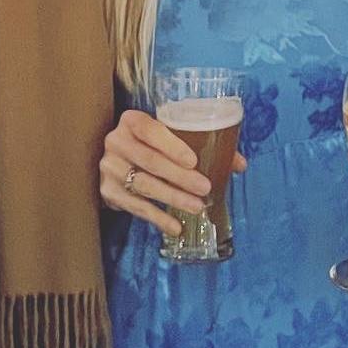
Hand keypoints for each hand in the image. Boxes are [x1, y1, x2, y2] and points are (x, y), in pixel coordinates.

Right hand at [98, 109, 247, 237]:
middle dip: (179, 177)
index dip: (172, 145)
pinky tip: (176, 226)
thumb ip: (203, 144)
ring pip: (144, 185)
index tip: (194, 161)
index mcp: (132, 120)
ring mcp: (109, 168)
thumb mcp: (170, 137)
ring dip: (173, 198)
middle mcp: (116, 141)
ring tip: (197, 207)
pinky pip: (136, 207)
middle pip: (150, 161)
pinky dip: (158, 218)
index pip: (151, 130)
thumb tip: (240, 163)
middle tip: (204, 188)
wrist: (117, 161)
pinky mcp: (107, 192)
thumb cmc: (152, 145)